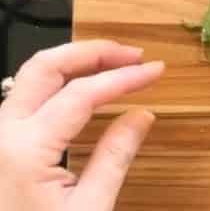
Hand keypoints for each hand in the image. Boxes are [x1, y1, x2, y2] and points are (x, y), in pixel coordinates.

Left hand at [0, 40, 164, 210]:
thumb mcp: (89, 210)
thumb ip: (115, 157)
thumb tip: (141, 114)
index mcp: (23, 150)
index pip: (82, 94)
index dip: (124, 77)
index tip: (155, 70)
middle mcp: (1, 135)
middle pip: (44, 67)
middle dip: (92, 53)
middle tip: (132, 54)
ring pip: (29, 77)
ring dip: (73, 63)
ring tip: (114, 65)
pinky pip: (24, 99)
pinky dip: (57, 84)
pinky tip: (85, 90)